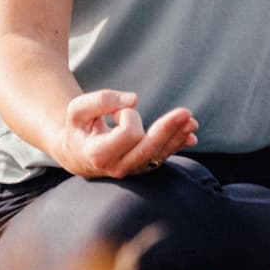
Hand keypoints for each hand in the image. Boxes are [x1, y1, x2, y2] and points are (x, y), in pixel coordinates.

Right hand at [62, 89, 196, 177]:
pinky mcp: (143, 166)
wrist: (77, 154)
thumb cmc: (78, 128)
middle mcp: (118, 167)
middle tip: (186, 112)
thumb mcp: (78, 110)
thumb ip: (101, 100)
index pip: (128, 133)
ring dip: (177, 135)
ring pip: (160, 153)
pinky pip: (163, 156)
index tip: (117, 111)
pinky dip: (177, 144)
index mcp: (99, 155)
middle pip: (149, 148)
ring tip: (192, 121)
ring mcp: (133, 170)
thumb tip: (134, 99)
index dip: (128, 115)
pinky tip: (191, 136)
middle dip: (168, 129)